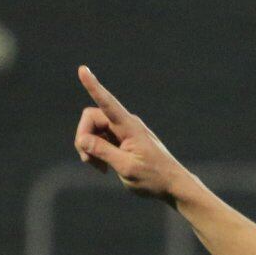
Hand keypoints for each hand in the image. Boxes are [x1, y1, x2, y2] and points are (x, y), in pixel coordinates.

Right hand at [73, 66, 191, 201]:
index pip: (107, 103)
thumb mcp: (126, 167)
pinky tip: (105, 168)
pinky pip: (101, 138)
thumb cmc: (153, 177)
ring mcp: (124, 130)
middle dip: (84, 138)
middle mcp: (126, 123)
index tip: (83, 69)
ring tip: (100, 169)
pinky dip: (97, 152)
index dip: (93, 87)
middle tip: (87, 161)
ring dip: (90, 148)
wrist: (173, 185)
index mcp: (129, 127)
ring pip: (94, 130)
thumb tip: (82, 138)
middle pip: (92, 118)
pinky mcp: (122, 139)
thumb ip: (103, 151)